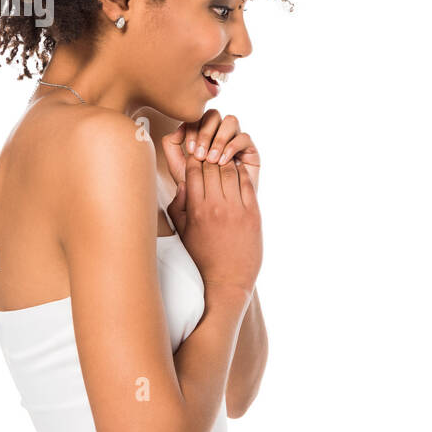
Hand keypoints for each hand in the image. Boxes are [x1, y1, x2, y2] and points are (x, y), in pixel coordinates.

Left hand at [161, 110, 259, 191]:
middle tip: (200, 155)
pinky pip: (243, 137)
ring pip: (230, 121)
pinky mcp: (250, 150)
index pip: (198, 117)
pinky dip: (232, 147)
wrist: (215, 208)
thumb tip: (178, 128)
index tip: (190, 151)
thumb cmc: (198, 189)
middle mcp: (219, 133)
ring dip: (219, 139)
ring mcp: (235, 140)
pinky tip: (223, 163)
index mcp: (203, 134)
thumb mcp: (178, 166)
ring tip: (212, 160)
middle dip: (205, 134)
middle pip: (214, 115)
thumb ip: (171, 146)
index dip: (193, 129)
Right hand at [166, 156, 261, 293]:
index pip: (194, 171)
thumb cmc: (202, 257)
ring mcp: (237, 209)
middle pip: (212, 167)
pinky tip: (238, 169)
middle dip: (210, 156)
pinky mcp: (253, 214)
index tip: (196, 155)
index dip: (194, 159)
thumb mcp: (182, 233)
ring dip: (226, 162)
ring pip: (231, 171)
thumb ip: (178, 207)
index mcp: (196, 209)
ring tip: (224, 158)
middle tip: (211, 151)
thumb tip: (182, 184)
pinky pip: (247, 184)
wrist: (227, 280)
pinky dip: (242, 173)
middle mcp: (216, 206)